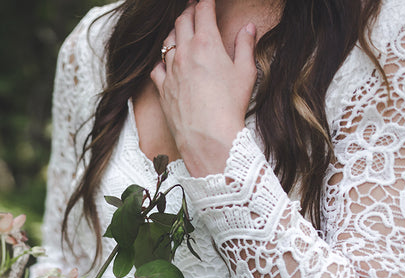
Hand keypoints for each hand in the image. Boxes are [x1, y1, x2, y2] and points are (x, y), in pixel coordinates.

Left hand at [150, 0, 257, 176]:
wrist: (208, 136)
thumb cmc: (230, 105)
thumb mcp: (246, 72)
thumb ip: (246, 45)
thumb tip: (248, 27)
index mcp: (206, 43)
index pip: (202, 11)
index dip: (205, 1)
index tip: (207, 0)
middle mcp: (184, 53)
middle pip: (181, 21)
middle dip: (188, 11)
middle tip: (193, 7)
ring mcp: (170, 70)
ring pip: (167, 42)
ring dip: (175, 32)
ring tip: (181, 30)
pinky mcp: (162, 88)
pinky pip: (157, 67)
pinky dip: (162, 60)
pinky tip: (167, 62)